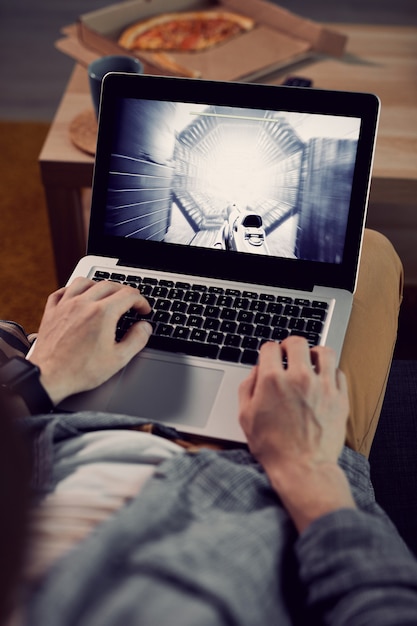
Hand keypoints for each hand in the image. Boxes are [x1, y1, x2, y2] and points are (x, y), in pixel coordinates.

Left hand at [29, 278, 152, 405]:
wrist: (49, 378)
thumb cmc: (81, 370)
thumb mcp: (118, 359)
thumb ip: (136, 340)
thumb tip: (145, 327)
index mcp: (102, 313)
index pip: (129, 295)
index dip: (141, 301)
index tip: (144, 310)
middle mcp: (84, 304)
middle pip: (109, 285)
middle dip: (125, 291)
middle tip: (131, 302)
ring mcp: (65, 305)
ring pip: (85, 282)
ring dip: (99, 285)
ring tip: (106, 295)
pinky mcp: (51, 312)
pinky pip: (62, 291)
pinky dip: (74, 290)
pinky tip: (78, 297)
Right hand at [238, 337, 354, 530]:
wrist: (302, 469)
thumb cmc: (272, 447)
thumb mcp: (246, 416)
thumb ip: (248, 387)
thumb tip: (256, 371)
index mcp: (273, 380)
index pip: (270, 347)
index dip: (268, 351)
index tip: (270, 357)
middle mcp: (299, 378)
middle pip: (297, 342)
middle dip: (290, 345)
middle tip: (289, 354)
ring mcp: (322, 386)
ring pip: (324, 352)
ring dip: (314, 353)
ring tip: (310, 361)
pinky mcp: (340, 398)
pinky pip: (339, 372)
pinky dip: (330, 372)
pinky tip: (323, 380)